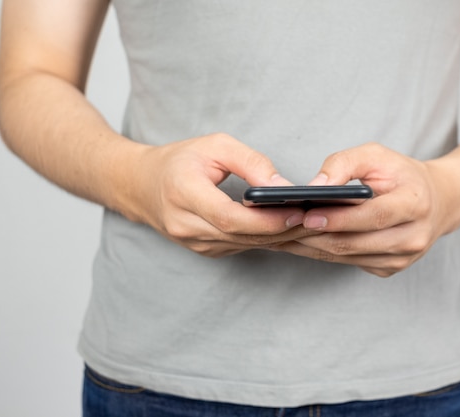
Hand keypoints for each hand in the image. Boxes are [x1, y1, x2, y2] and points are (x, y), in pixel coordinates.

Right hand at [129, 133, 308, 256]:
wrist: (141, 186)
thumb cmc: (179, 160)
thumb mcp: (215, 145)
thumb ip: (251, 162)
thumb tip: (284, 185)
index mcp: (183, 194)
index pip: (229, 217)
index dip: (266, 219)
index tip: (299, 212)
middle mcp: (185, 225)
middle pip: (242, 235)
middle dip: (283, 229)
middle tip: (317, 218)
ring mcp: (194, 243)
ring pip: (245, 245)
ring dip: (279, 236)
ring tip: (311, 223)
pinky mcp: (204, 250)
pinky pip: (241, 247)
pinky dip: (266, 238)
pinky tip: (289, 229)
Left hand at [273, 143, 457, 276]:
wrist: (438, 201)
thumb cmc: (402, 174)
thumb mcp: (377, 155)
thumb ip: (344, 164)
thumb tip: (313, 186)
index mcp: (415, 204)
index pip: (372, 216)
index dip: (338, 218)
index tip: (307, 215)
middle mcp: (413, 237)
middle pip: (354, 242)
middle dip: (314, 236)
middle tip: (280, 228)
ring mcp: (403, 258)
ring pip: (347, 257)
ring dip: (311, 248)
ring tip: (280, 236)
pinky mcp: (390, 268)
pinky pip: (349, 262)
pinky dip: (322, 252)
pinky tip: (300, 242)